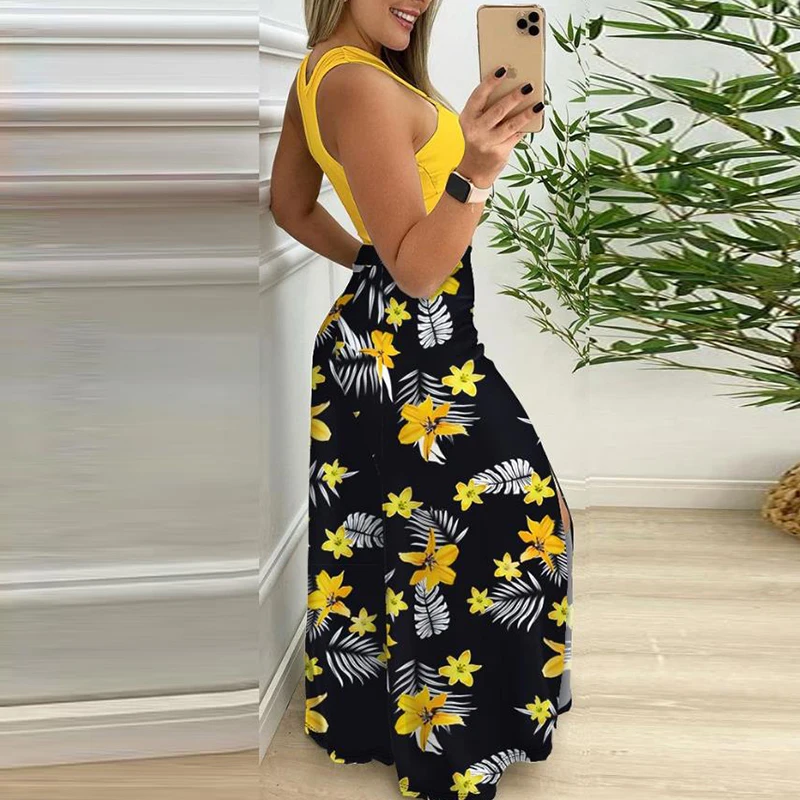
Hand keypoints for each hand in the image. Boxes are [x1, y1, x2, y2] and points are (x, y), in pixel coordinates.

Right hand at [455, 65, 542, 187]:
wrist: (475, 169)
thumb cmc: (478, 138)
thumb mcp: (476, 122)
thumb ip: (488, 106)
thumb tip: (512, 86)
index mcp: (468, 117)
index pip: (478, 95)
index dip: (490, 82)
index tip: (503, 69)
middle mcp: (476, 130)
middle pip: (498, 110)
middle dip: (514, 97)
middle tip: (528, 86)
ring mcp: (487, 143)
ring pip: (511, 125)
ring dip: (526, 113)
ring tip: (538, 104)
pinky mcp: (499, 153)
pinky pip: (516, 136)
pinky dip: (526, 127)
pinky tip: (535, 118)